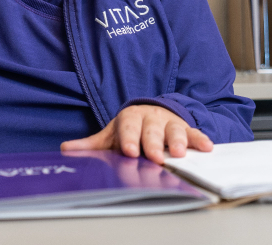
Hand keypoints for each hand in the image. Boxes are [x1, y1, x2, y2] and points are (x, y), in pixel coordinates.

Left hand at [60, 104, 212, 164]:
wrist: (150, 114)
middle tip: (154, 156)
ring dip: (177, 141)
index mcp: (130, 118)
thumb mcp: (111, 135)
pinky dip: (200, 139)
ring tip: (179, 152)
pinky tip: (206, 147)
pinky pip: (194, 133)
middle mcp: (150, 118)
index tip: (128, 151)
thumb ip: (91, 144)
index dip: (128, 139)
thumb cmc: (130, 130)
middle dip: (152, 143)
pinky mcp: (185, 129)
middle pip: (151, 130)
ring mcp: (169, 123)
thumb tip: (65, 150)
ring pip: (174, 130)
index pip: (128, 127)